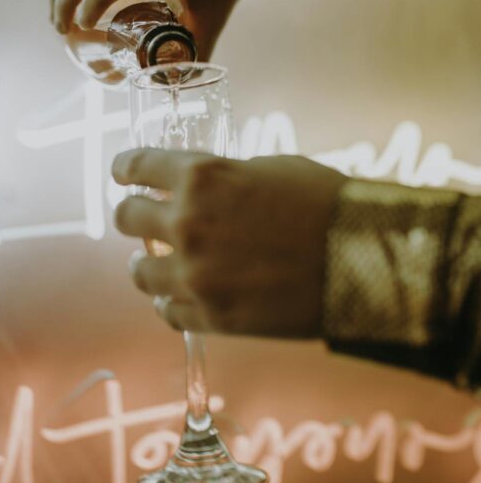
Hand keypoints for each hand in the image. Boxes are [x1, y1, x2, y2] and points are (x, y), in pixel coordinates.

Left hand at [112, 150, 346, 337]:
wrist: (361, 259)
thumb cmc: (323, 202)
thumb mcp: (268, 167)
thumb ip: (224, 178)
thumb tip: (202, 189)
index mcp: (200, 177)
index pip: (136, 166)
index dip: (124, 168)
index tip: (122, 173)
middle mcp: (186, 224)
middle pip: (126, 218)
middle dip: (133, 214)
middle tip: (141, 218)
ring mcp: (195, 275)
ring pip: (139, 272)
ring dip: (147, 264)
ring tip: (157, 264)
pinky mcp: (211, 317)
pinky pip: (168, 311)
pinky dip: (172, 301)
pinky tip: (178, 296)